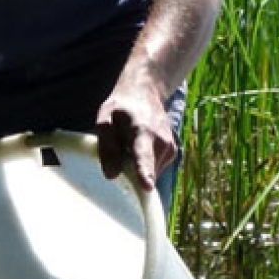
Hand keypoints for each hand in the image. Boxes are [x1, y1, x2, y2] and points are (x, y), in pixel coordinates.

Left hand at [94, 77, 175, 192]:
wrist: (145, 92)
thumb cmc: (121, 107)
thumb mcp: (104, 120)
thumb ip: (107, 148)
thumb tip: (111, 175)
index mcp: (143, 131)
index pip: (143, 156)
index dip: (144, 172)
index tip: (147, 186)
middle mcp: (162, 141)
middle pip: (145, 171)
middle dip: (131, 171)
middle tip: (121, 149)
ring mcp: (170, 148)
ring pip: (151, 173)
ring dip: (137, 167)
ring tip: (131, 145)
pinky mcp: (173, 153)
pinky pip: (155, 169)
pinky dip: (145, 165)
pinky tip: (139, 148)